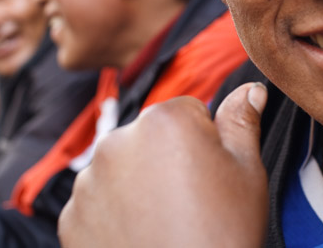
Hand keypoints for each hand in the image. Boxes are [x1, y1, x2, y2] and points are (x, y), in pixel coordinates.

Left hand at [59, 82, 268, 247]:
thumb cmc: (223, 235)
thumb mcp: (247, 173)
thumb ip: (242, 122)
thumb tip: (251, 88)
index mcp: (164, 121)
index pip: (189, 111)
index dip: (206, 143)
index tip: (211, 177)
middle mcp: (117, 141)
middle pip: (150, 138)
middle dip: (168, 160)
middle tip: (190, 203)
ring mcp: (88, 182)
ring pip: (122, 168)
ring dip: (138, 185)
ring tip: (164, 223)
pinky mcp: (71, 217)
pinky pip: (98, 202)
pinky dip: (114, 216)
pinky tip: (139, 237)